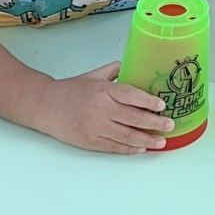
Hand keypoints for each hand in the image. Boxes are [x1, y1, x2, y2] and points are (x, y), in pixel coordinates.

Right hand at [32, 62, 171, 153]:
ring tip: (161, 142)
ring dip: (146, 140)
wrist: (45, 105)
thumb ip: (115, 70)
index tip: (163, 105)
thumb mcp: (94, 75)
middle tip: (170, 124)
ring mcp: (96, 127)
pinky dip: (129, 149)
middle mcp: (102, 109)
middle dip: (154, 123)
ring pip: (126, 136)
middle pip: (133, 118)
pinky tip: (141, 149)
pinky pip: (114, 147)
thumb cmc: (71, 89)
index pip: (131, 95)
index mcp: (104, 90)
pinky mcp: (90, 141)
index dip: (148, 101)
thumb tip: (135, 65)